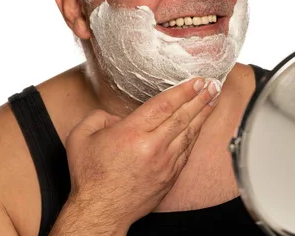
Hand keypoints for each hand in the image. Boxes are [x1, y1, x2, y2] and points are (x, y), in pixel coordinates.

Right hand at [64, 77, 219, 229]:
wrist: (101, 212)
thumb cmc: (90, 176)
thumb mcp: (80, 137)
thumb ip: (98, 117)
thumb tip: (117, 117)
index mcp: (132, 133)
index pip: (164, 104)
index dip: (183, 90)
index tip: (196, 81)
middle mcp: (152, 147)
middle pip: (182, 116)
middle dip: (200, 98)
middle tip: (213, 85)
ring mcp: (165, 163)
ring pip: (189, 133)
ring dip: (203, 115)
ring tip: (213, 100)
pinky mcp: (170, 177)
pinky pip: (187, 151)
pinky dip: (195, 136)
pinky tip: (200, 126)